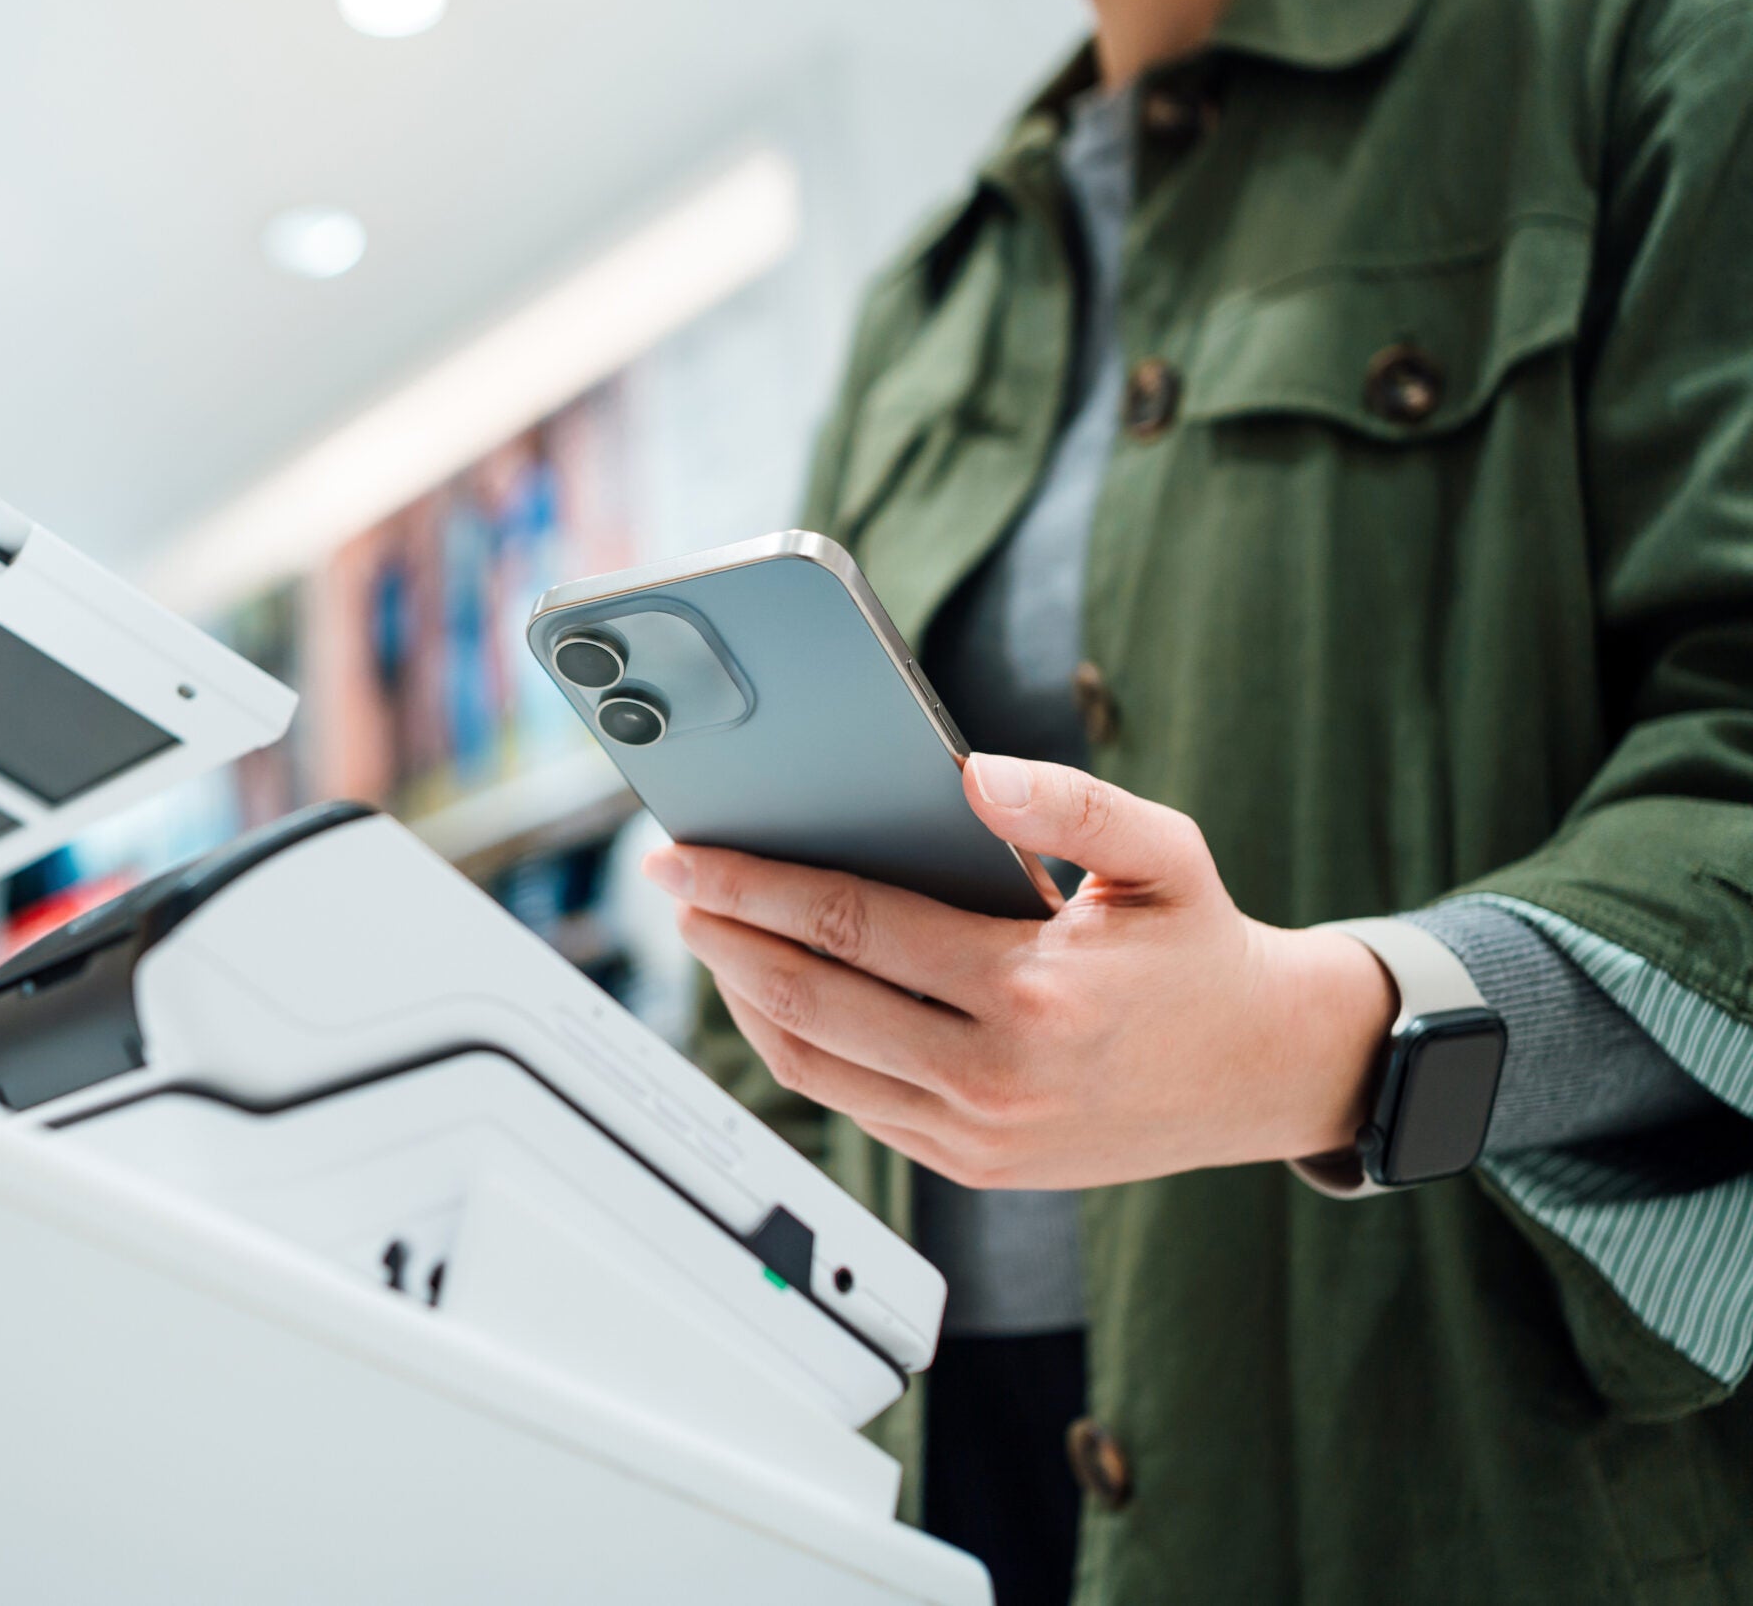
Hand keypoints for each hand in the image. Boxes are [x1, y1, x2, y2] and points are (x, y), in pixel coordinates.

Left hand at [643, 754, 1397, 1189]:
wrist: (1266, 1073)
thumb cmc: (1203, 950)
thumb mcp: (1165, 851)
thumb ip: (1070, 801)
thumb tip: (971, 774)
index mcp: (1032, 990)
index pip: (850, 926)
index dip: (754, 884)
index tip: (691, 854)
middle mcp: (994, 1074)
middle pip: (809, 998)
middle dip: (723, 935)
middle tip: (672, 884)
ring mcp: (977, 1134)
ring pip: (813, 1064)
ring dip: (743, 997)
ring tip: (710, 935)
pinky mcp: (971, 1165)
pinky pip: (850, 1104)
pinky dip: (794, 1049)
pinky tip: (770, 996)